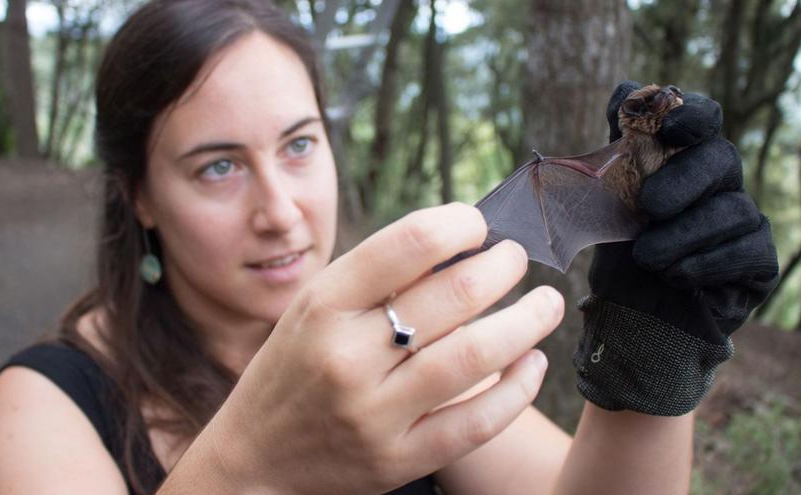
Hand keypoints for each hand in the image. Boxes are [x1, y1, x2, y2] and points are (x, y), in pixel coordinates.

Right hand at [212, 203, 563, 493]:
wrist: (254, 459)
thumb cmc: (294, 369)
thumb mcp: (314, 308)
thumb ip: (376, 276)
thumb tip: (461, 241)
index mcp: (324, 305)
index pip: (409, 244)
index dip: (460, 224)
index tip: (479, 225)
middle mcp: (347, 356)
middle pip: (455, 295)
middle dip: (504, 266)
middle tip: (517, 259)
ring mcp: (375, 413)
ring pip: (475, 355)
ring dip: (528, 321)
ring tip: (547, 303)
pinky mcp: (399, 460)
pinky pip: (477, 422)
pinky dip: (518, 389)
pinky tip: (534, 363)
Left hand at [572, 81, 779, 415]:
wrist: (632, 320)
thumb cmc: (621, 254)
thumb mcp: (605, 202)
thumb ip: (615, 150)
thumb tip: (624, 90)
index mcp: (684, 159)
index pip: (701, 119)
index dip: (691, 116)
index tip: (670, 126)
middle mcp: (721, 183)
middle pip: (720, 159)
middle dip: (682, 181)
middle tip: (646, 207)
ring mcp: (744, 221)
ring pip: (731, 210)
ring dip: (683, 235)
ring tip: (647, 259)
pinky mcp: (758, 262)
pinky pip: (746, 251)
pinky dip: (706, 263)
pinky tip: (676, 276)